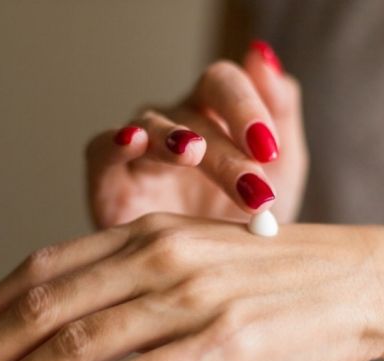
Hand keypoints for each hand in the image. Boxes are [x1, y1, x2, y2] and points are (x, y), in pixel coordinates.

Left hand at [0, 213, 383, 360]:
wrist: (367, 282)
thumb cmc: (282, 276)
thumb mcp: (203, 259)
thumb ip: (144, 278)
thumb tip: (87, 326)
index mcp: (149, 233)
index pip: (43, 266)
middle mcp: (157, 258)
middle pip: (42, 305)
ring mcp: (186, 300)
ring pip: (72, 345)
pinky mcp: (217, 346)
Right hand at [86, 41, 308, 227]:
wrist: (214, 284)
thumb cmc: (246, 221)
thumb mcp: (282, 171)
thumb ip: (280, 111)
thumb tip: (262, 54)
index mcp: (216, 113)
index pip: (225, 84)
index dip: (246, 107)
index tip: (269, 150)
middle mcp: (175, 124)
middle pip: (193, 112)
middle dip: (225, 150)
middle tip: (252, 188)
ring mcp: (139, 150)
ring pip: (151, 126)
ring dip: (174, 139)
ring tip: (193, 153)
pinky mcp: (107, 180)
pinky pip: (101, 150)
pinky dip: (114, 142)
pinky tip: (132, 141)